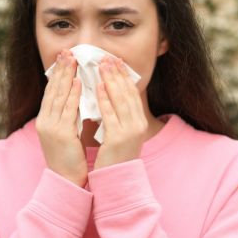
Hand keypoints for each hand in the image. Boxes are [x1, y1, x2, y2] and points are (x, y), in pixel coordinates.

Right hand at [37, 49, 87, 186]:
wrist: (65, 181)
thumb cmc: (69, 159)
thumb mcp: (66, 134)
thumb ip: (68, 117)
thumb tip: (77, 99)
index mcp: (46, 121)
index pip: (51, 92)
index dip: (57, 74)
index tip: (63, 58)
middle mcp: (45, 121)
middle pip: (52, 90)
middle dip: (60, 69)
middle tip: (67, 51)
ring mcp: (51, 127)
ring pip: (58, 96)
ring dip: (66, 76)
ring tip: (72, 59)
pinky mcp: (60, 134)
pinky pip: (68, 110)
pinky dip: (72, 94)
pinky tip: (78, 82)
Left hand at [92, 54, 146, 170]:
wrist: (116, 180)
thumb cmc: (115, 156)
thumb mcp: (121, 133)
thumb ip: (119, 116)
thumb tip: (111, 95)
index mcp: (139, 122)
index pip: (133, 93)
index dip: (124, 76)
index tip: (116, 61)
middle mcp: (138, 125)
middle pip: (128, 93)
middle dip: (117, 74)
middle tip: (107, 57)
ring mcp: (130, 132)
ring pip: (120, 100)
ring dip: (111, 81)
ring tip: (102, 66)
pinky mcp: (118, 138)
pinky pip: (111, 114)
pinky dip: (105, 99)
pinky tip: (98, 87)